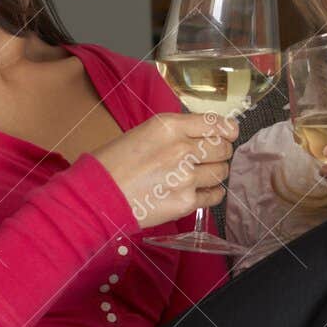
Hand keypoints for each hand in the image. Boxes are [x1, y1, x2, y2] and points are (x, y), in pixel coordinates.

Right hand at [92, 112, 236, 230]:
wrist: (98, 195)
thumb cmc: (115, 163)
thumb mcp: (145, 132)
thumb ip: (177, 132)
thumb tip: (206, 135)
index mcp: (169, 126)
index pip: (216, 124)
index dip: (228, 130)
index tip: (228, 134)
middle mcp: (181, 149)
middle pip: (223, 148)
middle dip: (220, 152)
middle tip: (210, 158)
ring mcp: (185, 177)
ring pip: (221, 172)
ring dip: (216, 173)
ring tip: (202, 175)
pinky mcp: (185, 202)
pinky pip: (214, 195)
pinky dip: (212, 193)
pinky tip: (201, 191)